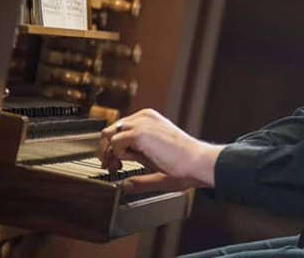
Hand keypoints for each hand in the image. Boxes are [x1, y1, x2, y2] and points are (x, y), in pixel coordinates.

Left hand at [98, 109, 223, 193]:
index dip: (113, 148)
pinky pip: (116, 143)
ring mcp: (141, 123)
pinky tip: (131, 162)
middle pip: (111, 130)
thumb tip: (125, 186)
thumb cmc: (185, 165)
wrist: (197, 162)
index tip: (115, 164)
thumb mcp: (156, 167)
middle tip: (111, 168)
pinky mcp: (139, 133)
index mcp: (149, 120)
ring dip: (111, 154)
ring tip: (118, 168)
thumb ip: (139, 176)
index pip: (121, 129)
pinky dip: (119, 155)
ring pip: (110, 135)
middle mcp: (144, 118)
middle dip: (107, 151)